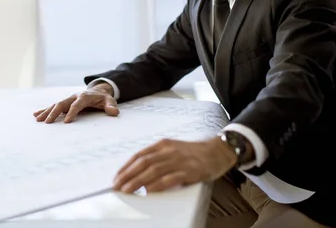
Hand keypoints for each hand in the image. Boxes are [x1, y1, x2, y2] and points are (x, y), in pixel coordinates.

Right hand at [33, 83, 118, 123]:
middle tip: (48, 122)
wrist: (98, 91)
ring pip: (55, 104)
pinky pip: (54, 106)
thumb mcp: (110, 101)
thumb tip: (114, 112)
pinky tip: (36, 115)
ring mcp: (68, 99)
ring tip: (38, 119)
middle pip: (62, 103)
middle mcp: (74, 96)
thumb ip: (111, 106)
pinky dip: (45, 110)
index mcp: (84, 96)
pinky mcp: (65, 102)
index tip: (66, 122)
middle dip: (54, 112)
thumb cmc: (104, 98)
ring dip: (46, 112)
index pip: (77, 104)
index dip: (72, 112)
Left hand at [113, 137, 236, 192]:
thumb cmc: (194, 153)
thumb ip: (157, 157)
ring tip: (127, 191)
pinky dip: (157, 185)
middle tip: (117, 186)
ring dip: (137, 181)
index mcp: (163, 144)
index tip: (117, 177)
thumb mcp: (173, 149)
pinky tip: (148, 191)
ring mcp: (179, 160)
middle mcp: (169, 151)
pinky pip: (170, 178)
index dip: (126, 167)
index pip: (139, 155)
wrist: (218, 151)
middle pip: (143, 163)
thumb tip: (138, 170)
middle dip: (128, 176)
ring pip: (153, 171)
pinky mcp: (189, 171)